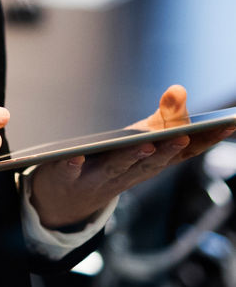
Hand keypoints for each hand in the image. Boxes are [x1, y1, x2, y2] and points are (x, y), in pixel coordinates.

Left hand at [30, 84, 235, 229]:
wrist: (71, 196)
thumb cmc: (116, 160)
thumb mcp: (142, 137)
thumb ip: (165, 116)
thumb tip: (179, 90)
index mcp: (151, 164)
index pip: (182, 153)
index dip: (205, 141)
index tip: (228, 124)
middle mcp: (130, 174)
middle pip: (151, 163)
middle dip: (169, 151)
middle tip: (184, 136)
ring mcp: (99, 178)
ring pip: (117, 169)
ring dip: (131, 158)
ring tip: (146, 143)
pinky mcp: (68, 177)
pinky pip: (70, 173)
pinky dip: (73, 165)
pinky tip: (76, 155)